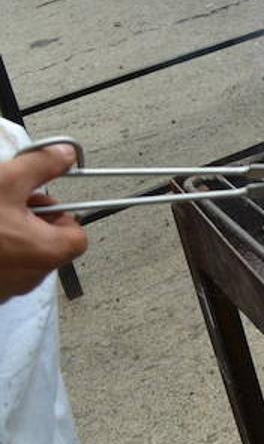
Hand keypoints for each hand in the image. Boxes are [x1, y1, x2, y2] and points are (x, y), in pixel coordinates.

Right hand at [0, 145, 87, 301]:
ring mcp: (6, 289)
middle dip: (31, 222)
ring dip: (10, 236)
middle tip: (6, 203)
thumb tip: (66, 154)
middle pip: (49, 245)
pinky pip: (1, 269)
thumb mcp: (6, 181)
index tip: (37, 200)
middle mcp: (31, 277)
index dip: (61, 214)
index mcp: (46, 252)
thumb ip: (42, 166)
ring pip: (23, 257)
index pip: (77, 237)